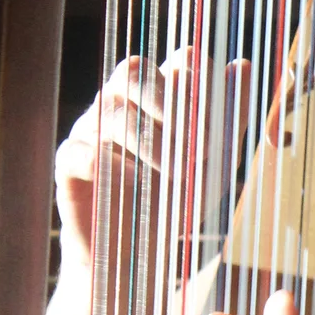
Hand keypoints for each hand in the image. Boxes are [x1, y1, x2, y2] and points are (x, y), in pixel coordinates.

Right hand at [54, 51, 251, 277]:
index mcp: (158, 94)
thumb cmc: (177, 198)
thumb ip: (231, 116)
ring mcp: (90, 129)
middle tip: (200, 147)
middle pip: (135, 71)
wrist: (139, 252)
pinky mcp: (68, 165)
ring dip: (150, 140)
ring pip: (111, 109)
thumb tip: (246, 64)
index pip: (177, 61)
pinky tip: (127, 179)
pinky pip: (77, 150)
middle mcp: (120, 102)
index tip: (220, 127)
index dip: (202, 85)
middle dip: (174, 104)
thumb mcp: (214, 161)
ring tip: (177, 174)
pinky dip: (102, 160)